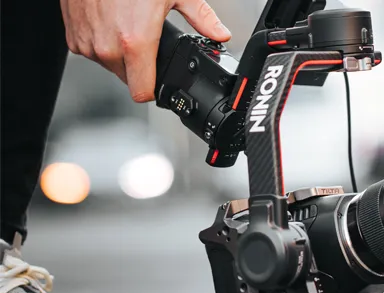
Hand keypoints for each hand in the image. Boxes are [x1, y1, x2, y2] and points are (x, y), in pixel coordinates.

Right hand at [60, 0, 230, 102]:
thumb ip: (201, 18)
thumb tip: (220, 33)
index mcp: (135, 43)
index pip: (143, 93)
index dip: (155, 90)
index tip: (160, 82)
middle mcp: (108, 48)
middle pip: (129, 79)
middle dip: (140, 67)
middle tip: (147, 43)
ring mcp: (88, 44)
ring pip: (110, 66)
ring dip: (120, 55)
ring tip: (128, 27)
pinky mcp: (73, 38)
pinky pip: (92, 52)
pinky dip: (102, 43)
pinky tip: (110, 23)